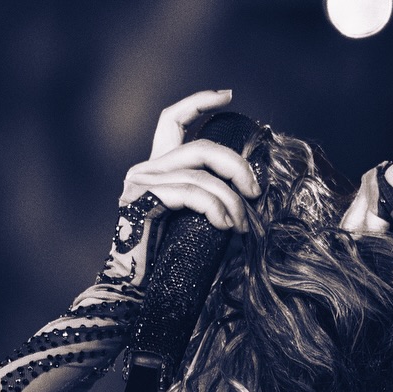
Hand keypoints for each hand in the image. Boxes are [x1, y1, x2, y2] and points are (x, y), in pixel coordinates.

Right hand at [98, 88, 261, 289]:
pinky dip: (214, 208)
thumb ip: (213, 201)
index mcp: (156, 169)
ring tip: (243, 226)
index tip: (228, 95)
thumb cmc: (168, 267)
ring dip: (230, 200)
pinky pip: (190, 193)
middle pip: (199, 146)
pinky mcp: (143, 202)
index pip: (173, 120)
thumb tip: (250, 196)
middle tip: (256, 191)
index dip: (199, 102)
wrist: (137, 295)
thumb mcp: (196, 225)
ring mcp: (141, 184)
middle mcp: (145, 170)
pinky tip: (226, 227)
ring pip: (199, 173)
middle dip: (235, 165)